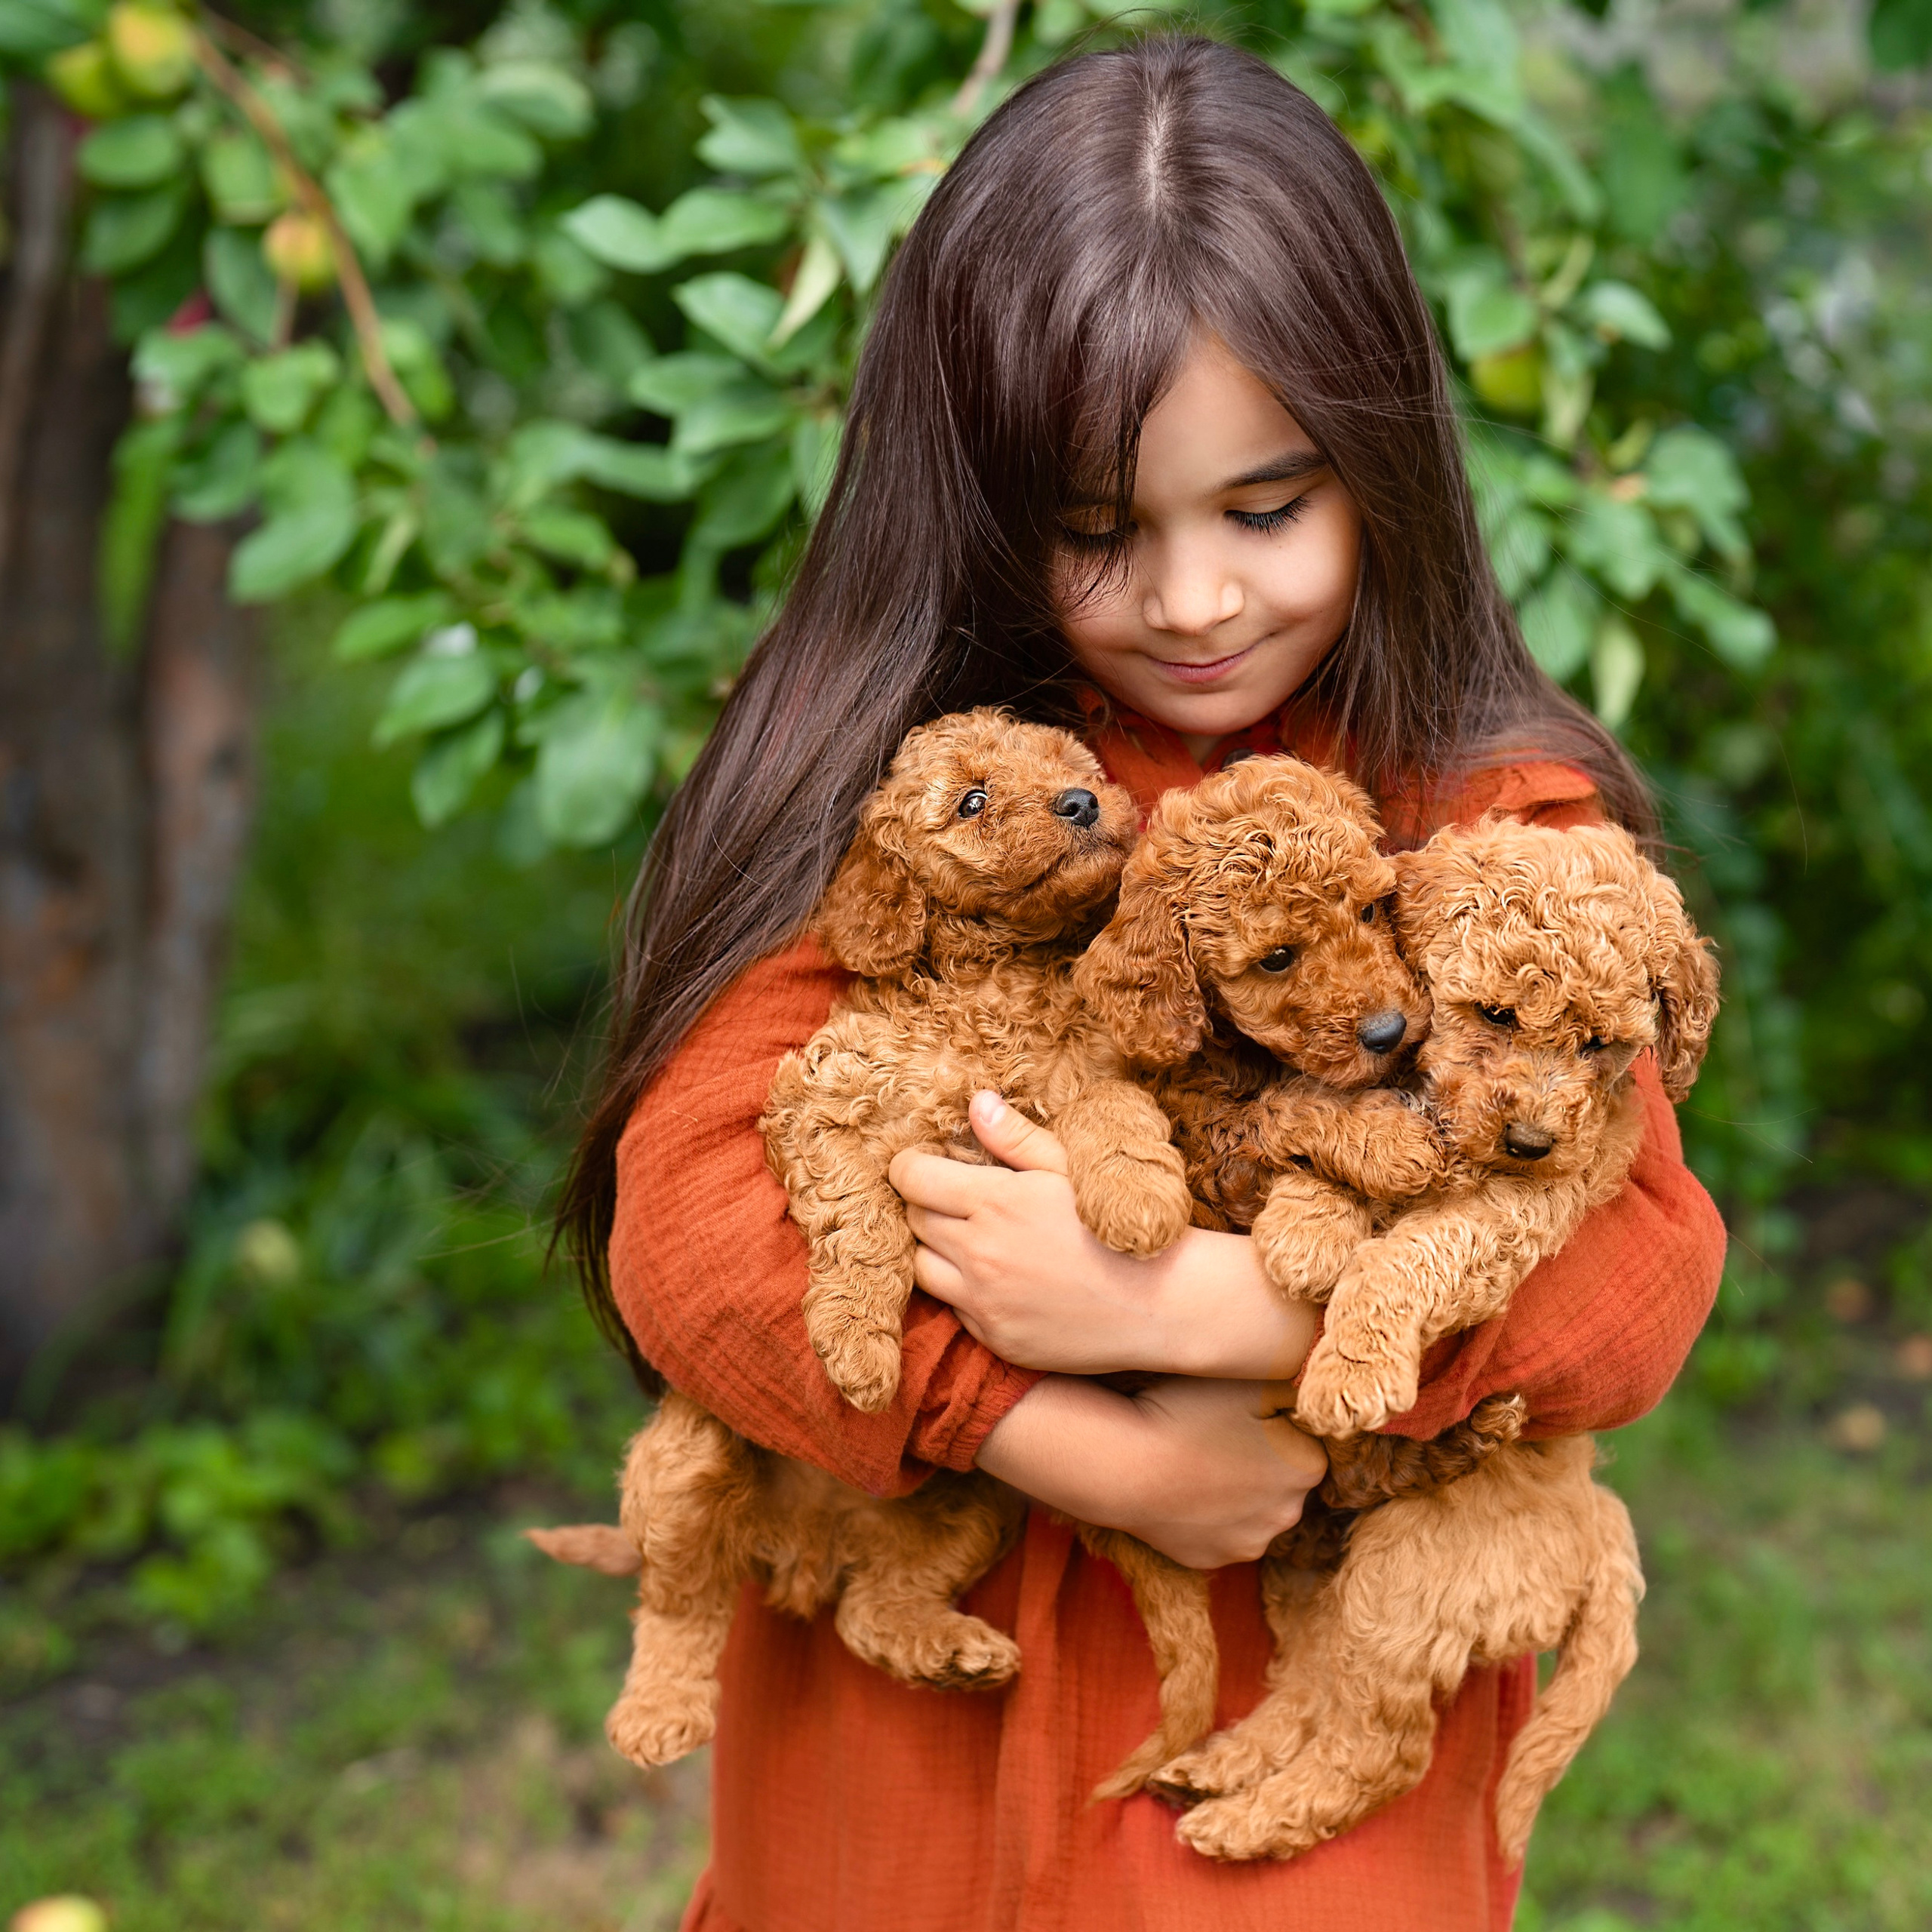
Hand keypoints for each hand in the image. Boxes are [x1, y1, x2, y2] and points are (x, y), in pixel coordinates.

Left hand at [890, 1091, 1316, 1379]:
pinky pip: (954, 1310)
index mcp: (995, 1201)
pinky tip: (1004, 1280)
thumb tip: (976, 1104)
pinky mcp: (995, 1339)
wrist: (1163, 1303)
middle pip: (914, 1220)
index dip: (912, 1167)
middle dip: (928, 1205)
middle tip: (960, 1200)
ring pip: (922, 1268)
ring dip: (938, 1251)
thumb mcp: (1072, 1168)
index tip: (926, 1165)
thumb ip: (1016, 1138)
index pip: (911, 1178)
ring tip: (975, 1241)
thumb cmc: (1120, 1224)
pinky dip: (966, 1292)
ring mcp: (984, 1302)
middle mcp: (979, 1253)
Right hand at [976, 1374, 1327, 1569]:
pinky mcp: (1211, 1559)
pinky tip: (1180, 1485)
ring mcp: (1248, 1543)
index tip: (1242, 1411)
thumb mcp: (1252, 1380)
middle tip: (1216, 1432)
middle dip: (1259, 1461)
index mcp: (1307, 1468)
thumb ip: (1293, 1388)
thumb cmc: (1189, 1413)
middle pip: (1279, 1479)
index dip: (1275, 1424)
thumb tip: (1310, 1394)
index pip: (1304, 1442)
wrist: (1126, 1466)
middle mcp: (1288, 1514)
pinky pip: (1216, 1530)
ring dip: (1234, 1489)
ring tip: (1195, 1457)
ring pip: (1249, 1508)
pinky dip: (1204, 1512)